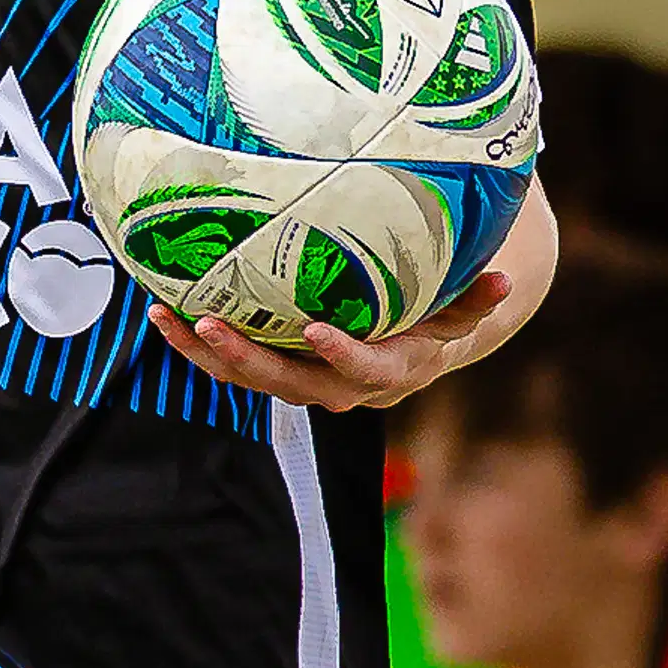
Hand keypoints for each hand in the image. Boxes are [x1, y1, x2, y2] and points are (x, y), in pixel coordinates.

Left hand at [150, 263, 514, 412]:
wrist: (410, 352)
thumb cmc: (436, 321)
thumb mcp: (458, 311)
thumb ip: (474, 301)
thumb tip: (504, 278)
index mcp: (383, 374)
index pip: (361, 373)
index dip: (340, 356)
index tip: (315, 331)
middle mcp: (336, 389)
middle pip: (286, 384)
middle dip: (246, 357)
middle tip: (211, 322)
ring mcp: (300, 384)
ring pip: (248, 379)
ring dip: (205, 352)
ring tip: (166, 316)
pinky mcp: (273, 373)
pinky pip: (232, 365)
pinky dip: (199, 343)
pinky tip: (164, 312)